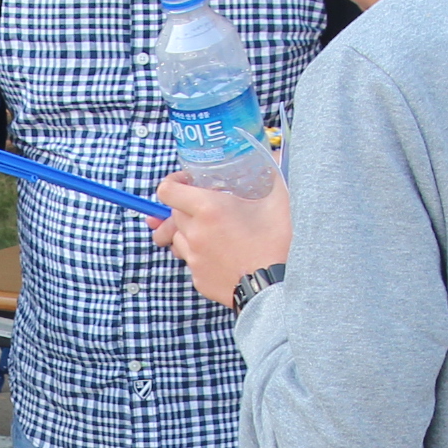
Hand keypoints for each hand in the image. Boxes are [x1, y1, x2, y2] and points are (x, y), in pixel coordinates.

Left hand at [152, 167, 292, 310]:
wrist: (276, 291)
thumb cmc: (278, 246)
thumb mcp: (280, 203)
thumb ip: (274, 176)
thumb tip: (278, 156)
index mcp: (208, 209)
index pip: (167, 190)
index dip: (173, 182)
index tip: (187, 182)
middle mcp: (194, 233)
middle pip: (174, 213)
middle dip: (187, 207)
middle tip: (209, 207)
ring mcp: (194, 258)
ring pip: (179, 238)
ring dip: (191, 231)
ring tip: (214, 232)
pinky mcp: (198, 279)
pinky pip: (192, 261)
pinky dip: (200, 255)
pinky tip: (221, 254)